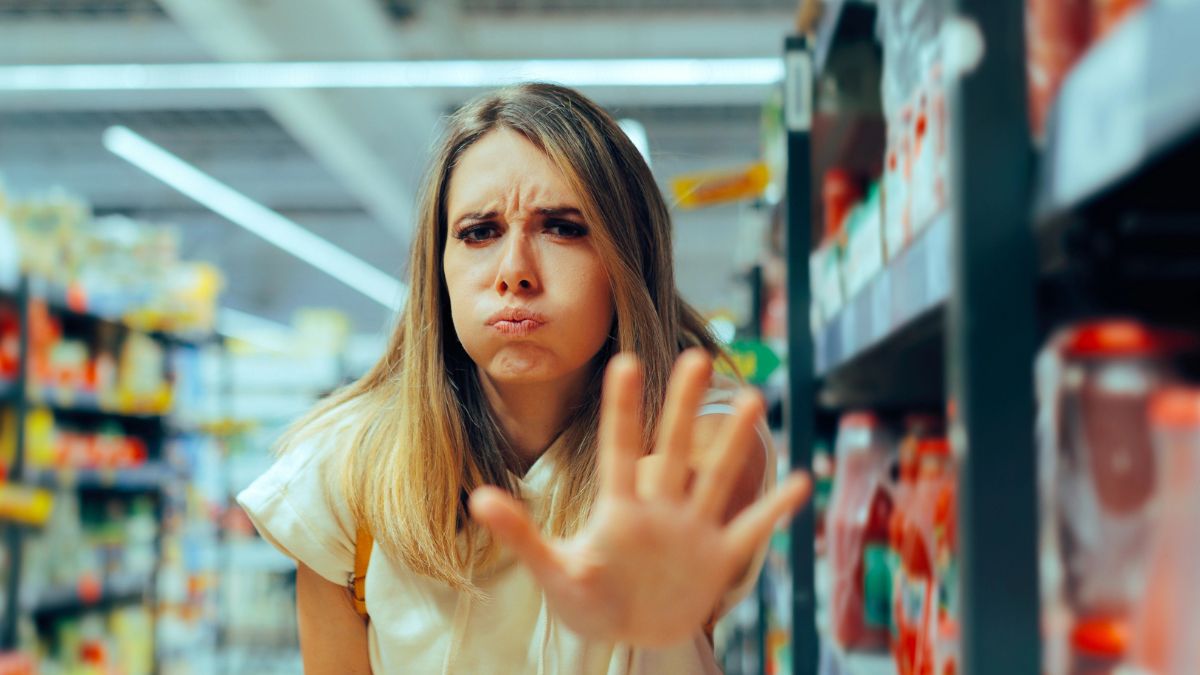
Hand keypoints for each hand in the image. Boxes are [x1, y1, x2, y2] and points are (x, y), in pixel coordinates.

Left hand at [468, 350, 810, 646]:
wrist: (628, 634)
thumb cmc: (587, 599)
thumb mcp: (554, 571)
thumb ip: (521, 534)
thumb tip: (477, 497)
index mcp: (620, 509)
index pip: (620, 450)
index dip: (623, 408)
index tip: (625, 360)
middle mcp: (660, 510)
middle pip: (674, 449)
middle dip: (684, 406)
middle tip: (697, 357)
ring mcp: (692, 532)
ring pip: (716, 479)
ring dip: (733, 444)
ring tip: (754, 399)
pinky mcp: (718, 559)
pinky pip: (751, 530)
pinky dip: (774, 509)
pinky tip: (800, 480)